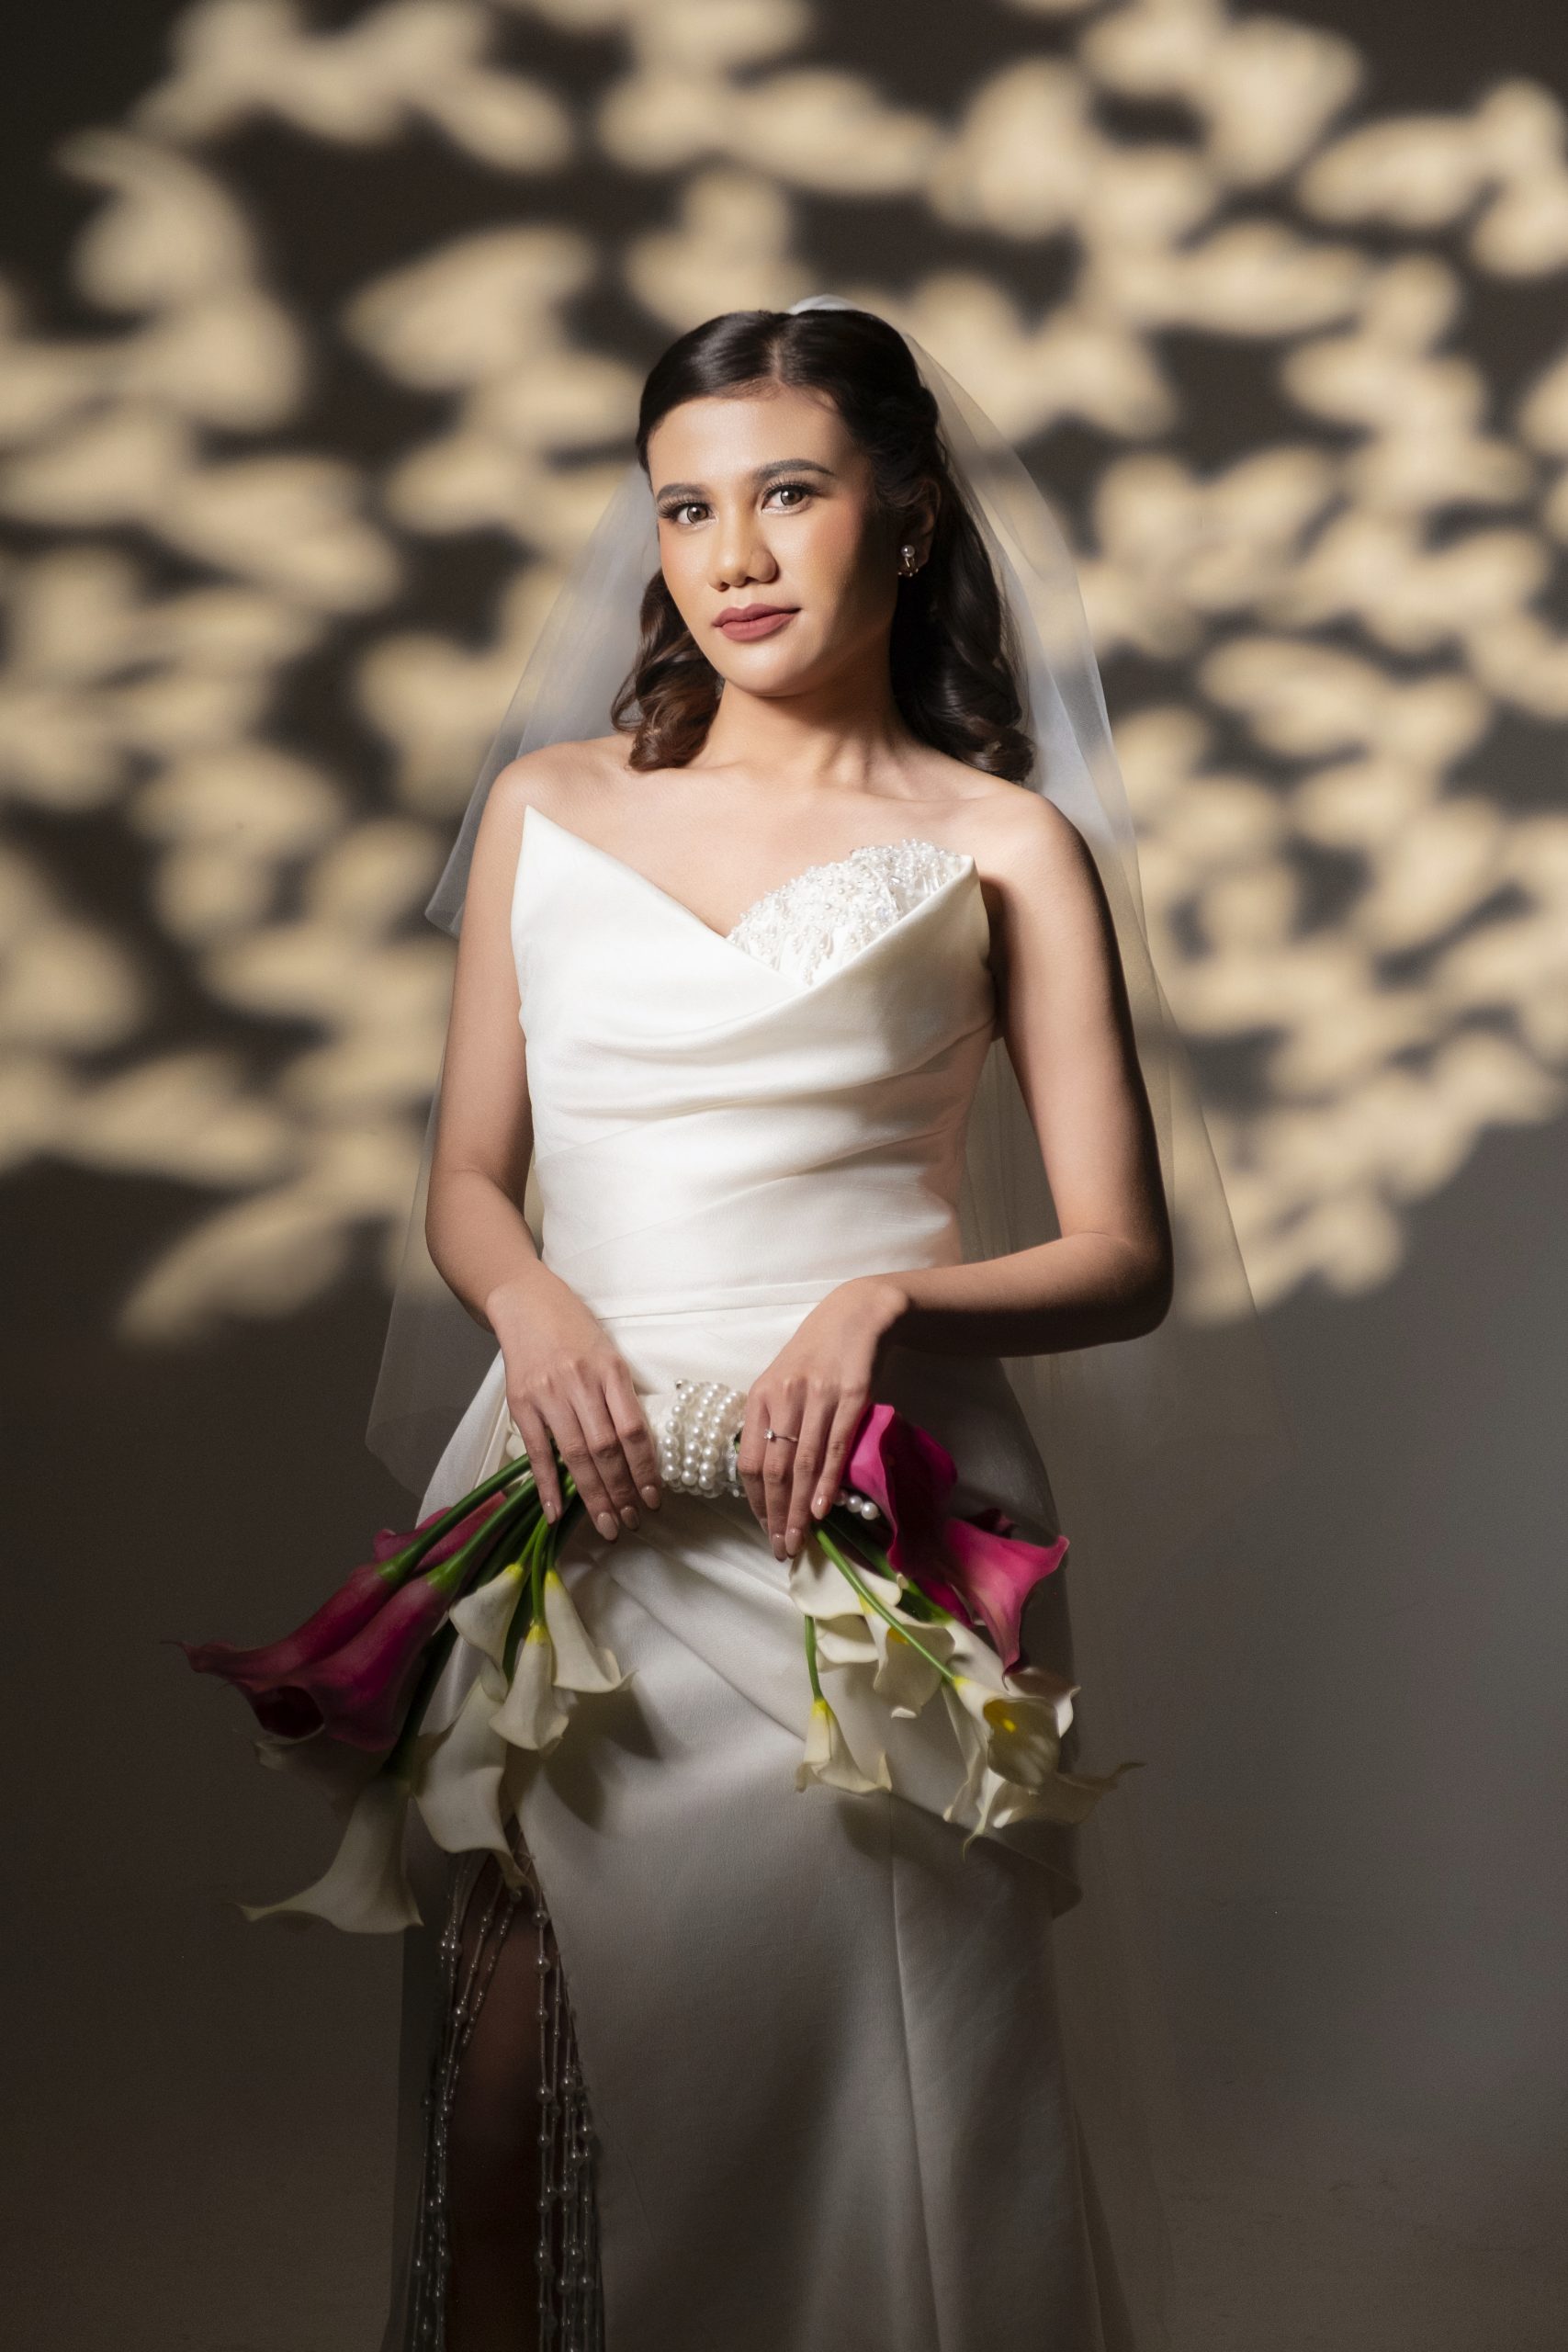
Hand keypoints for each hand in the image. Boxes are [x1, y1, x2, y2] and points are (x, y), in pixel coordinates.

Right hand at [487, 1267, 661, 1538]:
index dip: (645, 1469)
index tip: (654, 1499)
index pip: (633, 1431)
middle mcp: (581, 1384)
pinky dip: (547, 1485)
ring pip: (576, 1454)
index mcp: (610, 1371)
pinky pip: (538, 1451)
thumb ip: (620, 1396)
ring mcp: (549, 1394)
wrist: (526, 1302)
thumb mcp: (609, 1353)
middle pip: (606, 1449)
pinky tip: (557, 1513)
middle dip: (621, 1492)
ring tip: (606, 1525)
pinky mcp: (522, 1403)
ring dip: (593, 1495)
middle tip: (631, 1523)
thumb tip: (639, 1449)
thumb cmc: (574, 1329)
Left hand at [736, 1277, 908, 1560]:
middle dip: (774, 1515)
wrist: (856, 1315)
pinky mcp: (851, 1396)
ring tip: (798, 1540)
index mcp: (760, 1397)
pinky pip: (833, 1447)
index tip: (764, 1529)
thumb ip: (773, 1423)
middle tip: (781, 1548)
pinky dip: (825, 1482)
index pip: (748, 1460)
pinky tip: (820, 1509)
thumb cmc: (816, 1354)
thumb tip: (768, 1478)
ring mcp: (817, 1397)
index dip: (754, 1500)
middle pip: (773, 1469)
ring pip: (801, 1464)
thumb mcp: (783, 1383)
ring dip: (798, 1509)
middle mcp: (783, 1397)